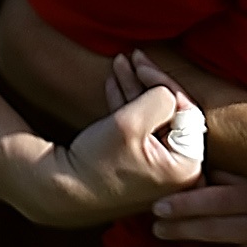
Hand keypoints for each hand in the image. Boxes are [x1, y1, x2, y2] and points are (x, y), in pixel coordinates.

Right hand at [19, 55, 201, 224]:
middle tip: (132, 56)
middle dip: (147, 83)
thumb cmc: (96, 161)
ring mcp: (159, 173)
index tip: (141, 64)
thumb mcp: (131, 123)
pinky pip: (140, 134)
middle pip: (170, 115)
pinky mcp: (140, 169)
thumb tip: (170, 91)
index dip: (163, 82)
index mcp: (186, 168)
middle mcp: (179, 174)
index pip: (186, 112)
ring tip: (118, 64)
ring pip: (152, 121)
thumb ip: (161, 97)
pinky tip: (114, 85)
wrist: (59, 190)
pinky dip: (127, 110)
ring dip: (134, 90)